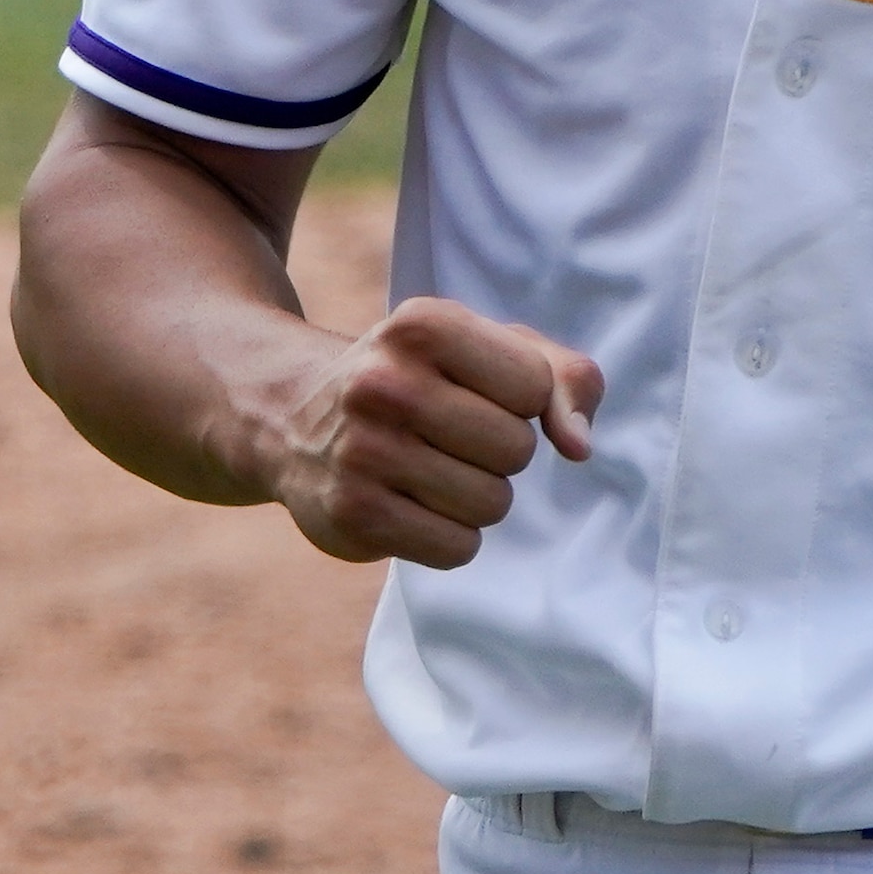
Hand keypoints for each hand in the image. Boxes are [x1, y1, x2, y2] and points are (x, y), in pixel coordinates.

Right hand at [254, 297, 602, 569]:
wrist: (292, 418)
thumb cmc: (418, 381)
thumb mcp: (487, 349)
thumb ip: (563, 378)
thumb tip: (580, 446)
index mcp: (422, 325)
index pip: (534, 385)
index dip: (519, 399)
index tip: (474, 391)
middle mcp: (384, 383)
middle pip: (516, 450)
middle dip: (498, 452)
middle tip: (446, 437)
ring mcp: (363, 451)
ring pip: (492, 504)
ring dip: (475, 497)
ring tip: (427, 470)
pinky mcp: (352, 515)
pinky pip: (458, 548)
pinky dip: (449, 537)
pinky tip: (410, 506)